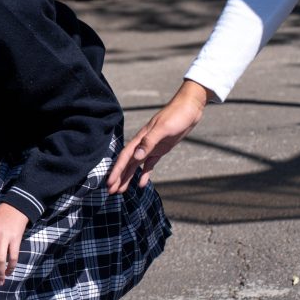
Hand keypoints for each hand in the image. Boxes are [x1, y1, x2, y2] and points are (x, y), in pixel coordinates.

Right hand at [106, 79, 210, 193]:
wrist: (190, 108)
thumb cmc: (176, 115)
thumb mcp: (163, 129)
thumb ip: (149, 142)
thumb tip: (136, 157)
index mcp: (140, 139)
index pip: (125, 158)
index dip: (116, 171)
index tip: (110, 183)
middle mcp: (143, 144)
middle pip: (127, 164)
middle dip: (118, 178)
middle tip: (111, 192)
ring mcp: (151, 147)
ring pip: (136, 166)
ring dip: (128, 178)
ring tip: (120, 191)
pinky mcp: (160, 149)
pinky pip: (149, 164)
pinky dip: (144, 174)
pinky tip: (141, 184)